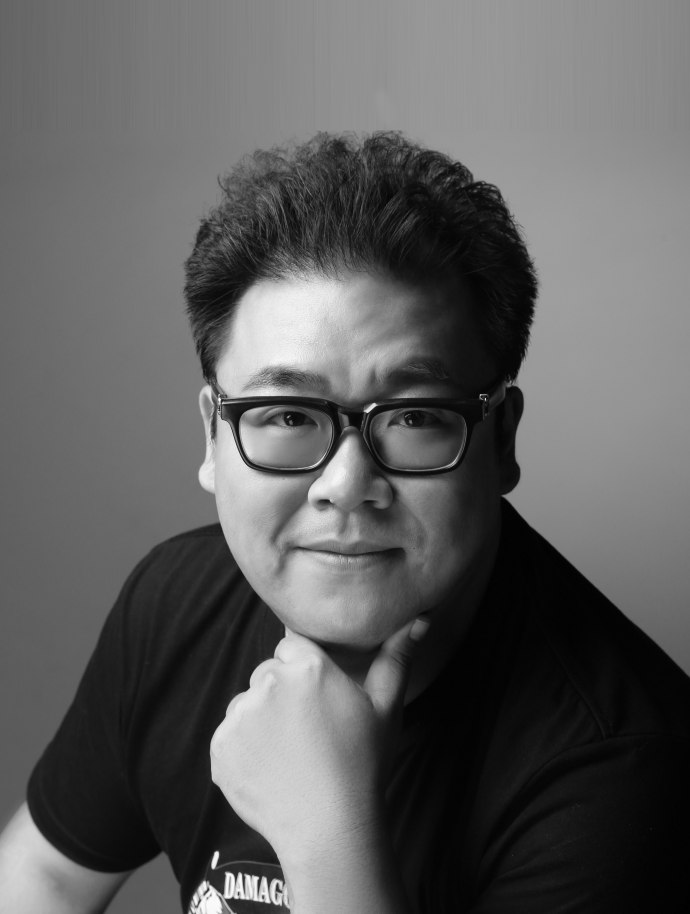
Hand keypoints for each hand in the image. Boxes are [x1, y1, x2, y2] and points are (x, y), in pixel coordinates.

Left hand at [210, 616, 429, 866]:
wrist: (330, 831)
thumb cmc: (363, 765)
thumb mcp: (387, 708)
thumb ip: (396, 657)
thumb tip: (419, 618)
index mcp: (307, 667)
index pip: (291, 647)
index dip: (305, 672)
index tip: (318, 700)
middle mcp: (268, 683)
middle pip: (267, 675)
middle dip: (282, 694)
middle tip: (308, 731)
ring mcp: (239, 716)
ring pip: (246, 705)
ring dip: (260, 720)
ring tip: (290, 753)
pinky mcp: (220, 747)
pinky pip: (228, 735)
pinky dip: (243, 749)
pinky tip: (271, 769)